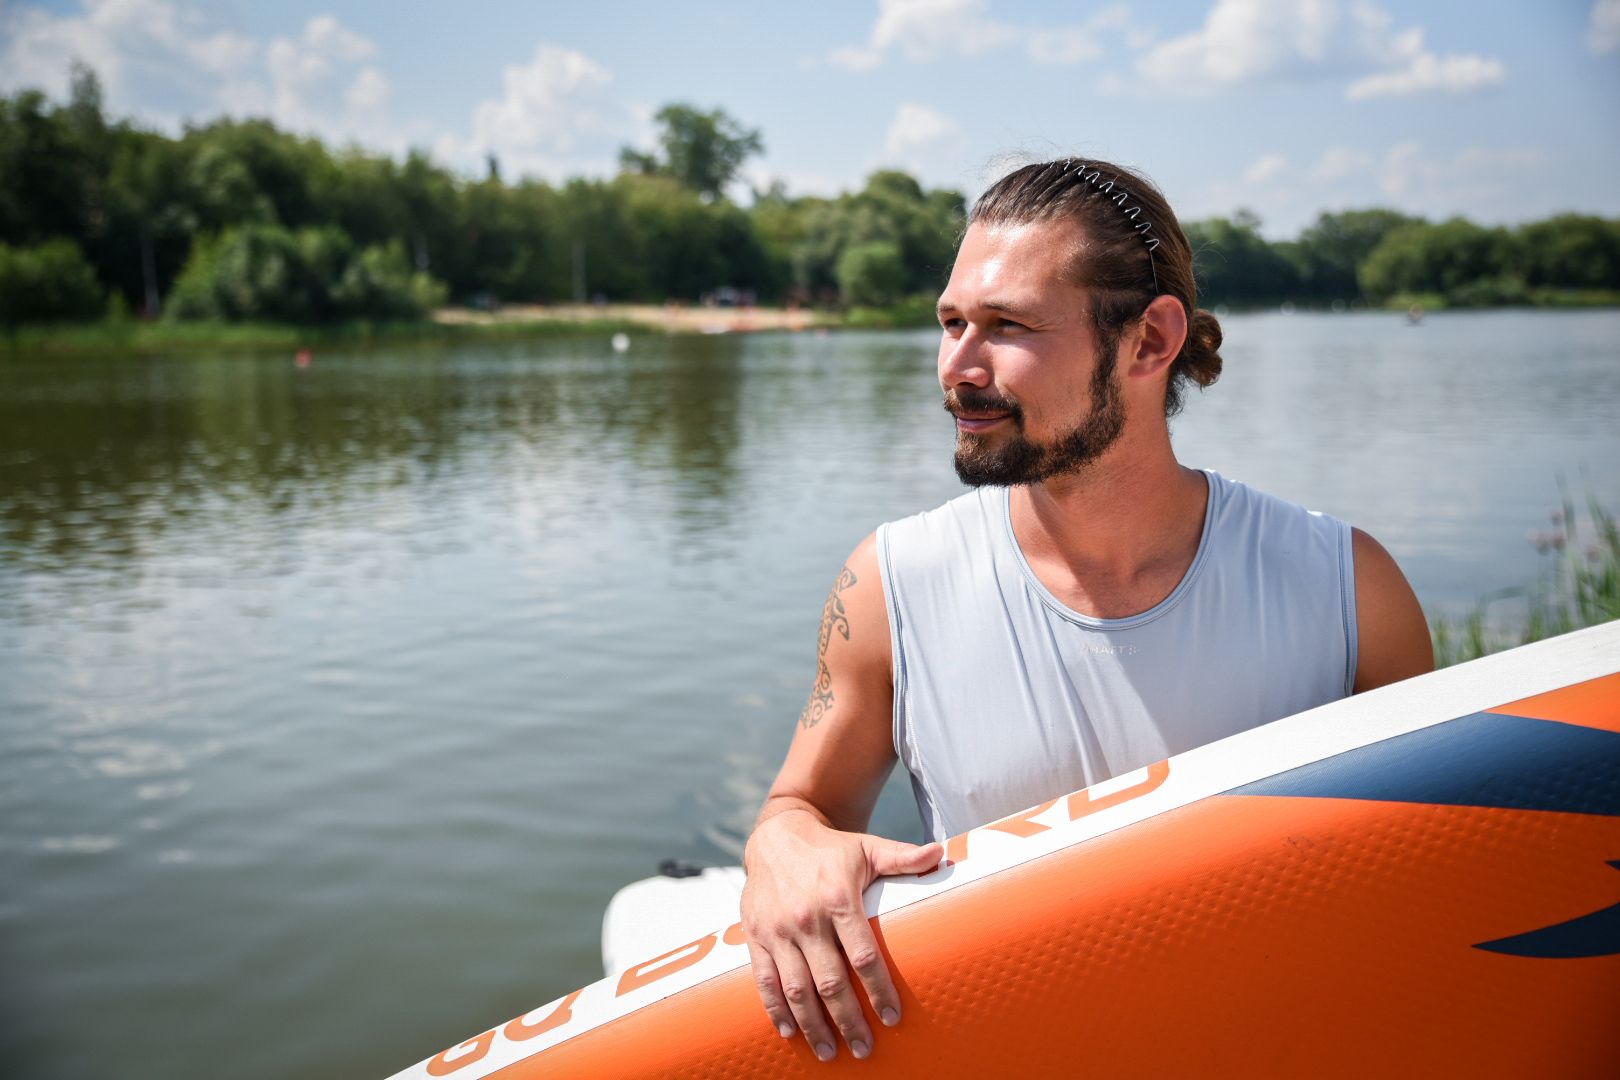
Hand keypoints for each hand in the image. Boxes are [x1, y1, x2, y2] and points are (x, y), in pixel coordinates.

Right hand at [740, 808, 942, 1061]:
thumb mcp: (867, 848)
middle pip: (830, 981)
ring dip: (813, 1025)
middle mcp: (806, 918)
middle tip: (864, 1048)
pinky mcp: (756, 936)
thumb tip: (941, 853)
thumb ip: (903, 856)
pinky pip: (764, 980)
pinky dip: (777, 1010)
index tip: (892, 1017)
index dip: (879, 989)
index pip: (863, 954)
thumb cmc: (831, 849)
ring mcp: (778, 931)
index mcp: (838, 899)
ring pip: (796, 989)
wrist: (776, 835)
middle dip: (849, 1020)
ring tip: (830, 1052)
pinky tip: (791, 1032)